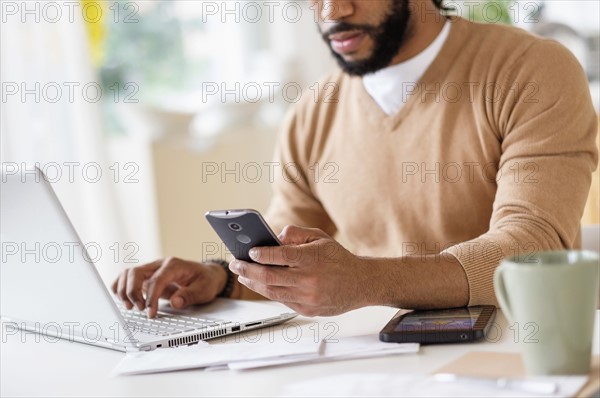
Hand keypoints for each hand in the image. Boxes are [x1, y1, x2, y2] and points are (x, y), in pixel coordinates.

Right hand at [111, 257, 227, 317]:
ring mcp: (152, 270)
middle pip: (136, 272)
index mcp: (174, 265)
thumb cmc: (206, 281)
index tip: (150, 313)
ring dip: (124, 290)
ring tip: (129, 307)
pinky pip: (127, 278)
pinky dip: (121, 287)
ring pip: (128, 273)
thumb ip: (190, 295)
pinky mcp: (147, 277)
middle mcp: (160, 265)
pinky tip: (124, 300)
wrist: (207, 274)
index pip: (156, 280)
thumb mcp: (204, 289)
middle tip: (139, 309)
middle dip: (133, 292)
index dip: (151, 297)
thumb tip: (175, 302)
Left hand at [229, 225, 369, 316]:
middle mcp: (309, 280)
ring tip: (242, 275)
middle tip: (235, 264)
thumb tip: (274, 236)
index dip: (261, 254)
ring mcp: (308, 297)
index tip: (248, 251)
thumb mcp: (320, 237)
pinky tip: (259, 284)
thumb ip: (296, 234)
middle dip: (247, 270)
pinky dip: (268, 292)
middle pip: (269, 277)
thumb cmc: (338, 259)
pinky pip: (282, 301)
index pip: (280, 255)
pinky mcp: (308, 310)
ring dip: (252, 283)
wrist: (360, 283)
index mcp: (312, 259)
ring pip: (271, 292)